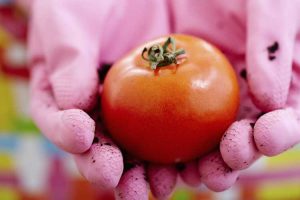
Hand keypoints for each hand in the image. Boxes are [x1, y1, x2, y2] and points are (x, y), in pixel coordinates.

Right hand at [28, 1, 180, 199]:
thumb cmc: (88, 1)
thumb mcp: (70, 20)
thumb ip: (68, 57)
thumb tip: (73, 102)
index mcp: (71, 96)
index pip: (63, 122)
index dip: (68, 135)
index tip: (81, 137)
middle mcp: (105, 111)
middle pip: (106, 149)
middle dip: (116, 172)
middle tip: (126, 184)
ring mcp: (141, 112)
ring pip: (146, 150)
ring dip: (155, 172)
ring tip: (163, 183)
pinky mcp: (176, 104)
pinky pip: (185, 129)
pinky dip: (191, 147)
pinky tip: (200, 156)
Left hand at [170, 0, 299, 190]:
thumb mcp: (267, 5)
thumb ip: (271, 45)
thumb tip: (271, 101)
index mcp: (267, 81)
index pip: (278, 119)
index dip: (275, 135)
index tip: (264, 138)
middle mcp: (235, 98)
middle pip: (237, 141)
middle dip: (228, 162)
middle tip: (217, 173)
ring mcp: (201, 101)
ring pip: (200, 145)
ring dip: (193, 167)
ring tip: (185, 177)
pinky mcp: (167, 100)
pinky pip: (163, 130)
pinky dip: (159, 150)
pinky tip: (151, 162)